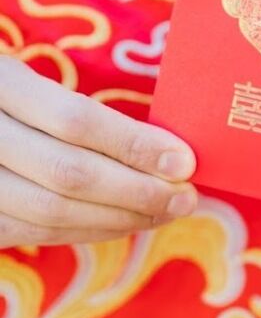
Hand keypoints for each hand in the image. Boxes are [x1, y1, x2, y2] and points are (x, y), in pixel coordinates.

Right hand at [0, 57, 197, 247]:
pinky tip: (127, 221)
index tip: (184, 161)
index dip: (134, 145)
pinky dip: (91, 230)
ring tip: (166, 211)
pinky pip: (38, 233)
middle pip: (69, 174)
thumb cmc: (10, 99)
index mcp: (0, 84)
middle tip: (185, 196)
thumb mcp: (35, 84)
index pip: (76, 120)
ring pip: (54, 212)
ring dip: (122, 217)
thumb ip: (85, 111)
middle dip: (138, 191)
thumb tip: (168, 150)